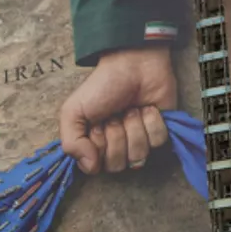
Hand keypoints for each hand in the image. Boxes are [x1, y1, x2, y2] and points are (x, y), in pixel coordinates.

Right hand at [59, 46, 177, 173]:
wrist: (133, 64)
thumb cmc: (102, 86)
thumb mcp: (73, 111)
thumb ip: (71, 143)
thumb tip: (90, 167)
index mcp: (94, 145)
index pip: (96, 167)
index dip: (98, 147)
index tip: (97, 125)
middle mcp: (116, 148)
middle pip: (118, 165)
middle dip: (117, 136)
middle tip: (115, 115)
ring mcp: (139, 142)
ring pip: (139, 155)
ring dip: (134, 127)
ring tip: (131, 109)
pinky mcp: (159, 133)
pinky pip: (158, 142)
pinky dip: (152, 122)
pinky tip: (147, 108)